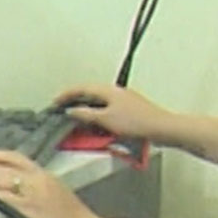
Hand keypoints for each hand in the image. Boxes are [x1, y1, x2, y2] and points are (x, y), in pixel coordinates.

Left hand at [0, 149, 106, 217]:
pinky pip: (5, 197)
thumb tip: (17, 188)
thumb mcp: (58, 194)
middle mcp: (38, 180)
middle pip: (2, 168)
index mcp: (46, 175)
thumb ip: (38, 188)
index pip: (17, 158)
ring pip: (0, 179)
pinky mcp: (30, 209)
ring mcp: (34, 194)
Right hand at [53, 83, 171, 143]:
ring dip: (87, 108)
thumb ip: (86, 114)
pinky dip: (98, 114)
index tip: (55, 102)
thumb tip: (72, 111)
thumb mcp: (105, 120)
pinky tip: (98, 124)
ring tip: (78, 118)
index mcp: (108, 90)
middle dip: (75, 100)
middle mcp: (116, 92)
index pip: (80, 88)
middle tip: (63, 108)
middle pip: (89, 93)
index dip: (65, 95)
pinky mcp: (130, 110)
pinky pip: (108, 109)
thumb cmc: (138, 122)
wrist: (163, 129)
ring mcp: (124, 100)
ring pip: (99, 101)